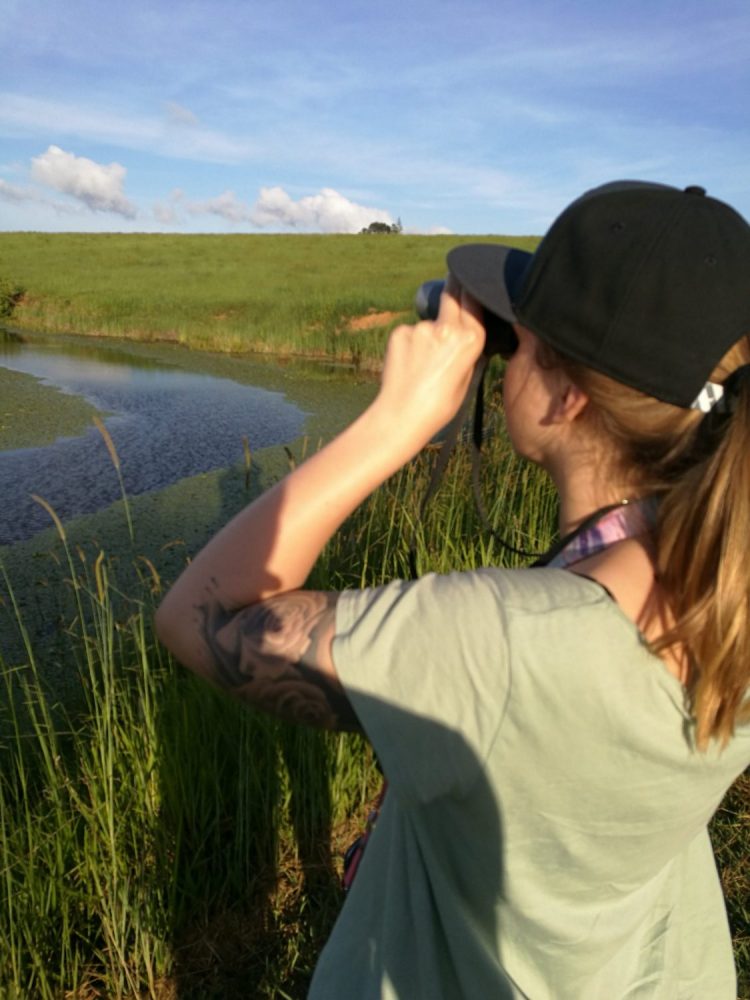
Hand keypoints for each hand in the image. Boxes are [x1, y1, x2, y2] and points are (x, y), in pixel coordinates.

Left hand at [373, 280, 485, 450]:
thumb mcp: (467, 378)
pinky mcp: (400, 332)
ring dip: (428, 334)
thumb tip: (466, 332)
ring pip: (428, 322)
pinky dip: (410, 343)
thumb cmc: (439, 405)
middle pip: (452, 295)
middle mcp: (448, 327)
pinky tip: (409, 364)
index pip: (474, 301)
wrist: (402, 416)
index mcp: (471, 339)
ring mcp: (421, 328)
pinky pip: (409, 332)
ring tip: (422, 362)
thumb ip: (468, 349)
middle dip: (453, 290)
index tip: (468, 281)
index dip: (471, 289)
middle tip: (451, 292)